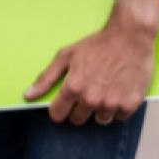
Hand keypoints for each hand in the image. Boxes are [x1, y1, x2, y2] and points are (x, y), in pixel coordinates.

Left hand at [24, 20, 155, 124]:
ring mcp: (112, 103)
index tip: (63, 104)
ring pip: (100, 120)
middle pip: (78, 120)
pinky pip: (119, 117)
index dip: (58, 109)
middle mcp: (91, 99)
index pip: (58, 115)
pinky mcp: (130, 104)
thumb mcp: (65, 56)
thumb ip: (46, 78)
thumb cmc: (96, 45)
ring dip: (99, 110)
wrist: (129, 38)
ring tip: (103, 91)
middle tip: (86, 93)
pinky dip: (117, 108)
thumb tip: (28, 95)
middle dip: (78, 110)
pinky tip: (117, 92)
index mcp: (73, 88)